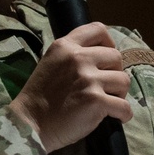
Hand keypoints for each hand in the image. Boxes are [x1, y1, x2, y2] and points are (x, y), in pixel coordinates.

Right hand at [9, 23, 132, 151]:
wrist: (29, 124)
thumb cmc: (39, 98)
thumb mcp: (50, 63)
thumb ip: (72, 55)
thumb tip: (100, 57)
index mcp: (65, 46)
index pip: (98, 30)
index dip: (109, 44)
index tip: (106, 60)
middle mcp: (78, 58)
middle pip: (116, 57)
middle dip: (115, 73)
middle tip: (106, 87)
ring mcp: (88, 79)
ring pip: (124, 81)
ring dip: (120, 94)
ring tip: (109, 102)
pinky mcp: (96, 100)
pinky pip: (124, 106)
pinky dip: (123, 114)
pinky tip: (116, 117)